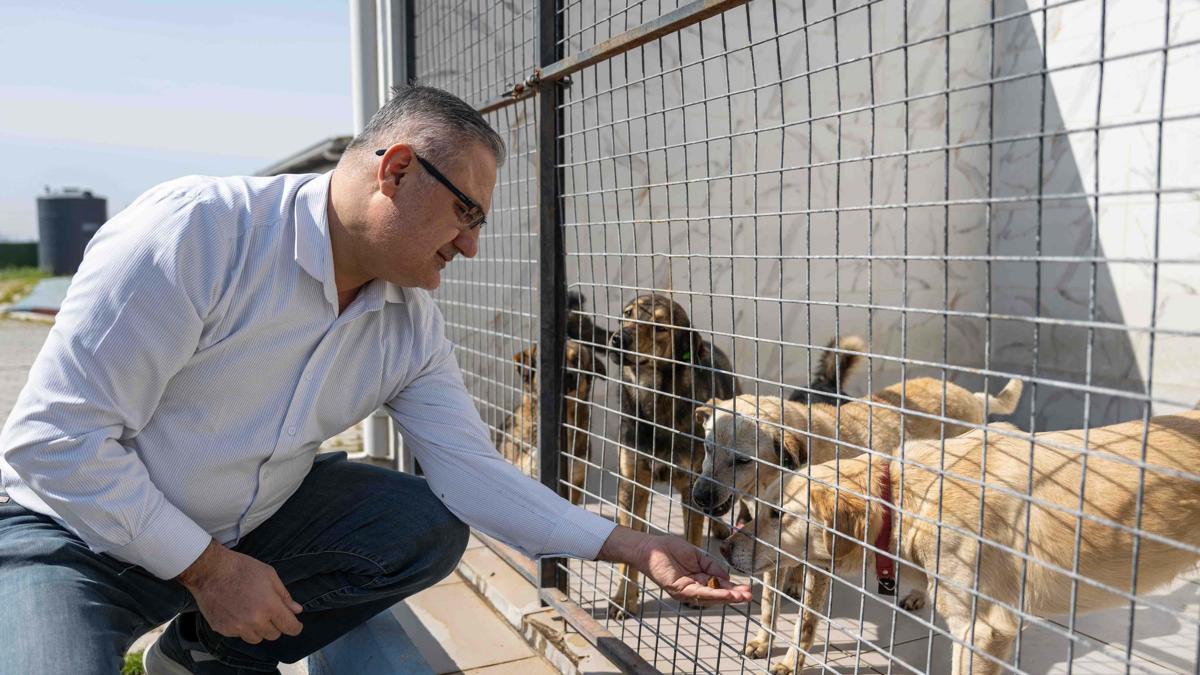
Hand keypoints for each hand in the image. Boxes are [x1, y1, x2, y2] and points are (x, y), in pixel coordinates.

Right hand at [176, 539, 303, 643]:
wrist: (210, 571)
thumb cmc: (242, 568)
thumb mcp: (269, 575)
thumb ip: (284, 596)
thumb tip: (296, 610)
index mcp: (269, 606)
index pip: (289, 627)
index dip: (295, 627)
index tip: (295, 625)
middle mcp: (254, 621)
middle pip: (273, 635)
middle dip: (275, 625)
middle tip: (269, 611)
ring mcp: (237, 627)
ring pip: (256, 638)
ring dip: (259, 629)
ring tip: (252, 612)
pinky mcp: (223, 629)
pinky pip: (239, 635)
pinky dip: (241, 628)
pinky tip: (237, 612)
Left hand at [599, 527, 751, 606]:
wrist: (651, 546)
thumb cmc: (671, 549)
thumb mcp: (698, 556)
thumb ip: (712, 566)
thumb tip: (727, 577)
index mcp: (698, 579)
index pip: (718, 586)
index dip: (732, 589)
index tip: (746, 590)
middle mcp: (694, 588)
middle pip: (716, 595)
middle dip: (733, 596)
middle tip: (749, 597)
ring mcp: (686, 590)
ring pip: (710, 597)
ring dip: (727, 597)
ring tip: (741, 597)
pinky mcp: (679, 590)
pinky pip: (700, 593)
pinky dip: (714, 594)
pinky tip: (726, 594)